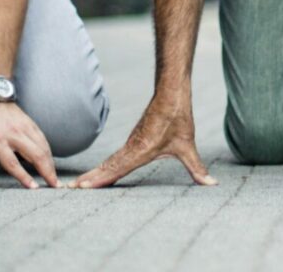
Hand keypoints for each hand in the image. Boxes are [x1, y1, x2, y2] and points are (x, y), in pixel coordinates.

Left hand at [0, 99, 59, 188]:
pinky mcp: (29, 121)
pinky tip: (50, 161)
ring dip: (50, 162)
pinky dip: (48, 151)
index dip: (23, 176)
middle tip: (54, 186)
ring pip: (43, 146)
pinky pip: (42, 138)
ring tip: (54, 177)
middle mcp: (12, 133)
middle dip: (47, 171)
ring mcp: (23, 126)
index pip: (12, 162)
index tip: (34, 188)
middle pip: (35, 154)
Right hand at [71, 93, 214, 188]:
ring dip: (94, 172)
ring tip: (78, 184)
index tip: (84, 187)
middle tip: (71, 189)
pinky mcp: (133, 141)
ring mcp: (130, 144)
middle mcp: (131, 148)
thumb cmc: (178, 118)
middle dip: (90, 179)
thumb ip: (197, 168)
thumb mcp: (188, 146)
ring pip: (109, 161)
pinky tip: (100, 171)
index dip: (101, 179)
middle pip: (107, 166)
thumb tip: (211, 185)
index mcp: (141, 150)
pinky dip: (104, 165)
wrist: (170, 92)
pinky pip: (115, 156)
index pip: (117, 169)